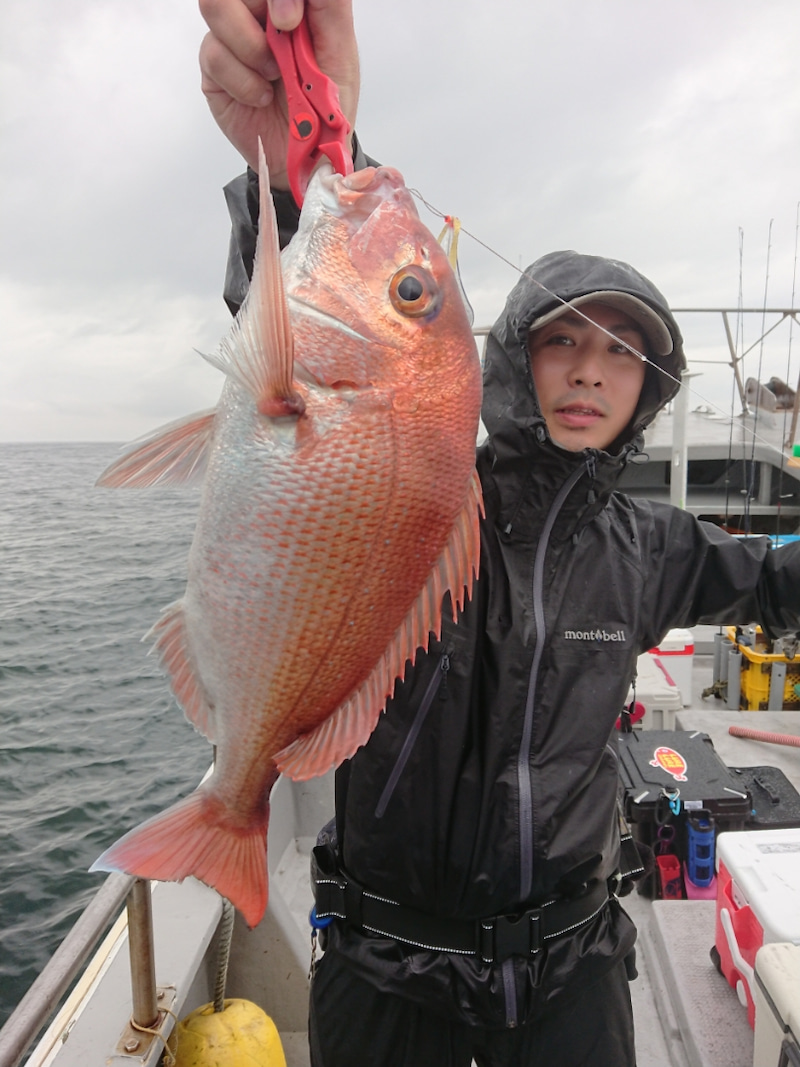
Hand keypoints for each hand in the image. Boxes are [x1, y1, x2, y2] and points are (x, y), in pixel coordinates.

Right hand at [199, 0, 359, 187]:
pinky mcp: (215, 67)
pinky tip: (262, 96)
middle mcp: (259, 13)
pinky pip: (215, 54)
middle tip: (281, 46)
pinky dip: (244, 81)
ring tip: (273, 75)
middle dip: (262, 9)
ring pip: (216, 6)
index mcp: (292, 5)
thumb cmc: (327, 107)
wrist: (307, 158)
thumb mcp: (340, 57)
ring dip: (248, 45)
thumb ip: (330, 10)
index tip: (291, 20)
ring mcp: (233, 37)